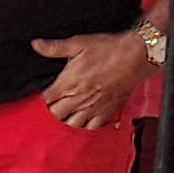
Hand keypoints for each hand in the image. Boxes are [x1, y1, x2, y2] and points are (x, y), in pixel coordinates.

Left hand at [32, 27, 150, 128]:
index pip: (45, 100)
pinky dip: (84, 128)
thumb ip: (55, 47)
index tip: (38, 98)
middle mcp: (79, 99)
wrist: (135, 57)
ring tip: (62, 118)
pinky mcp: (106, 111)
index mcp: (68, 83)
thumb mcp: (78, 44)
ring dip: (65, 123)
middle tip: (49, 109)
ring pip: (72, 126)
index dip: (38, 101)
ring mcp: (93, 108)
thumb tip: (37, 45)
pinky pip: (91, 128)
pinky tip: (82, 124)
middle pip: (55, 116)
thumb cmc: (109, 50)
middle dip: (49, 114)